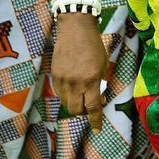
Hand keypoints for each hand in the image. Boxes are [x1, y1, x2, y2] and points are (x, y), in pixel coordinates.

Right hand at [51, 14, 108, 132]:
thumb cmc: (93, 45)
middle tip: (89, 106)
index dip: (95, 121)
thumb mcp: (103, 64)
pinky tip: (72, 87)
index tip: (96, 129)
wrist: (75, 29)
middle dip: (84, 112)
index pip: (93, 107)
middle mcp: (76, 82)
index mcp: (91, 79)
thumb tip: (97, 99)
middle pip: (77, 110)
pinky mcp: (55, 75)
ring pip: (66, 103)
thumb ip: (100, 82)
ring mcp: (63, 79)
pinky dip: (66, 95)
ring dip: (74, 104)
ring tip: (81, 95)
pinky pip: (59, 93)